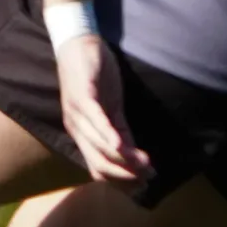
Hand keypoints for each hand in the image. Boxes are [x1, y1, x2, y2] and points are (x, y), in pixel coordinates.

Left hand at [52, 34, 151, 181]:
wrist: (79, 44)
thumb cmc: (96, 78)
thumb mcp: (113, 109)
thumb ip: (121, 133)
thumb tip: (136, 158)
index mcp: (83, 135)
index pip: (98, 169)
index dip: (122, 181)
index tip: (145, 183)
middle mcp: (77, 129)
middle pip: (99, 164)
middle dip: (126, 175)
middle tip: (149, 175)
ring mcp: (77, 114)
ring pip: (99, 147)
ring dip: (124, 159)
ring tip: (145, 163)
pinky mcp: (82, 96)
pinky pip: (95, 121)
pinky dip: (108, 135)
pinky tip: (122, 144)